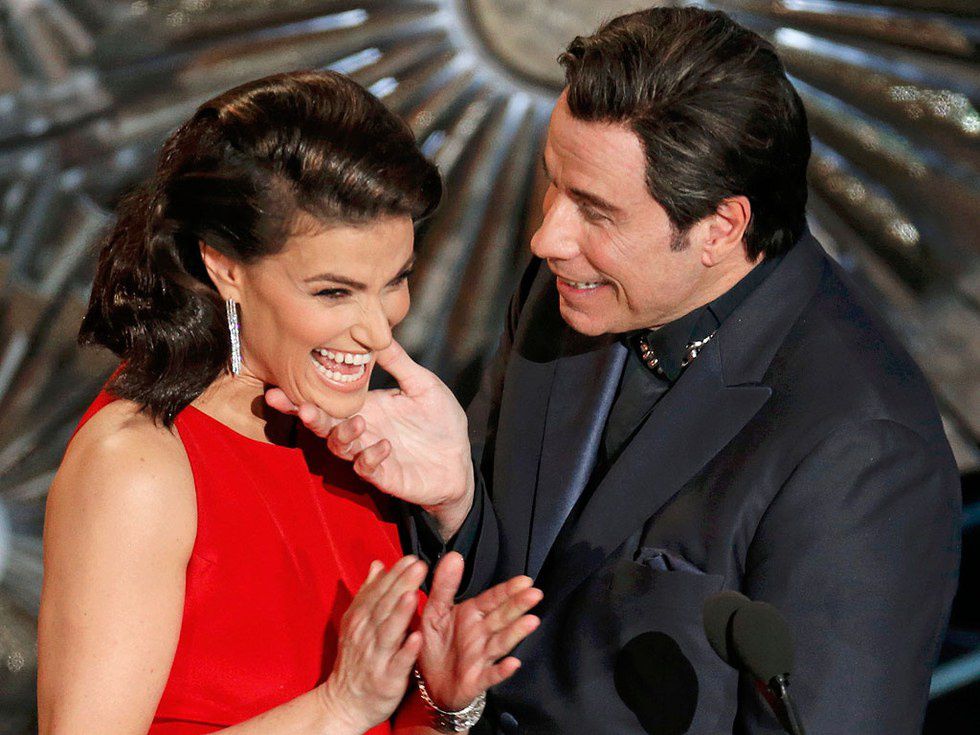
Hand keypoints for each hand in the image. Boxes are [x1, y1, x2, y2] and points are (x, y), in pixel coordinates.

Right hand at [266, 340, 473, 537]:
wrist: (460, 460)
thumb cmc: (440, 422)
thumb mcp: (422, 386)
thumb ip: (399, 363)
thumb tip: (378, 331)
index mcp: (366, 407)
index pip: (327, 401)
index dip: (300, 397)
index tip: (277, 388)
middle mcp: (362, 430)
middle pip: (324, 425)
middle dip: (308, 417)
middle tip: (301, 408)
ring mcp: (371, 454)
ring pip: (340, 448)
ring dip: (343, 435)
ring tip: (358, 423)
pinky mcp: (386, 477)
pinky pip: (368, 469)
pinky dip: (371, 457)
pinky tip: (385, 446)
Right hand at [319, 555, 426, 732]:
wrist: (345, 702)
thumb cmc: (356, 657)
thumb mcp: (357, 621)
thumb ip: (369, 592)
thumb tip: (378, 564)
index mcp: (361, 618)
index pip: (378, 591)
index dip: (395, 574)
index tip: (411, 557)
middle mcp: (366, 634)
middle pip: (384, 605)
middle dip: (401, 585)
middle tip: (418, 565)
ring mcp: (375, 656)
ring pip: (389, 631)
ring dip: (400, 613)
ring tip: (413, 594)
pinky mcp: (386, 678)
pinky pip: (397, 663)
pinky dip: (406, 651)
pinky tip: (417, 638)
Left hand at [416, 552, 541, 710]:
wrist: (428, 682)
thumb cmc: (435, 644)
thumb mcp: (435, 610)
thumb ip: (444, 585)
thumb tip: (454, 556)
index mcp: (472, 614)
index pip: (493, 599)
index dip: (508, 590)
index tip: (524, 580)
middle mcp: (481, 633)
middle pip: (502, 617)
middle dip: (518, 605)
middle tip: (535, 593)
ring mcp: (482, 656)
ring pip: (501, 642)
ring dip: (516, 632)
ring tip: (531, 621)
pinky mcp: (477, 679)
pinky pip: (491, 674)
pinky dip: (502, 670)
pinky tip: (513, 663)